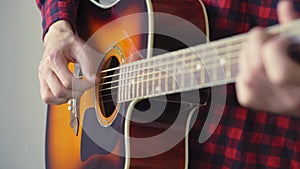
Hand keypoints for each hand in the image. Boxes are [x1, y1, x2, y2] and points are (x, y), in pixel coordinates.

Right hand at [39, 20, 98, 103]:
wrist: (57, 39)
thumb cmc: (69, 43)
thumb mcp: (81, 49)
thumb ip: (88, 65)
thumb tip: (93, 79)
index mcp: (53, 59)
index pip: (68, 81)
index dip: (83, 85)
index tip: (92, 82)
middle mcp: (45, 69)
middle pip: (58, 91)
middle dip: (75, 93)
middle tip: (84, 87)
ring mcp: (42, 76)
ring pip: (49, 97)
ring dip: (65, 98)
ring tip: (75, 91)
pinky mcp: (42, 81)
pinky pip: (46, 97)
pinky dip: (57, 99)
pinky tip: (67, 93)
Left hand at [236, 1, 299, 116]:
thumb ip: (295, 28)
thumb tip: (284, 5)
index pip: (279, 72)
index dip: (276, 48)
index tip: (283, 39)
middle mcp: (286, 99)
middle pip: (256, 68)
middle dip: (256, 44)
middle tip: (268, 38)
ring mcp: (269, 103)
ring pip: (245, 74)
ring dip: (248, 54)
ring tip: (262, 50)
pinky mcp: (255, 103)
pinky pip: (240, 82)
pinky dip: (243, 69)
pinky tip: (257, 65)